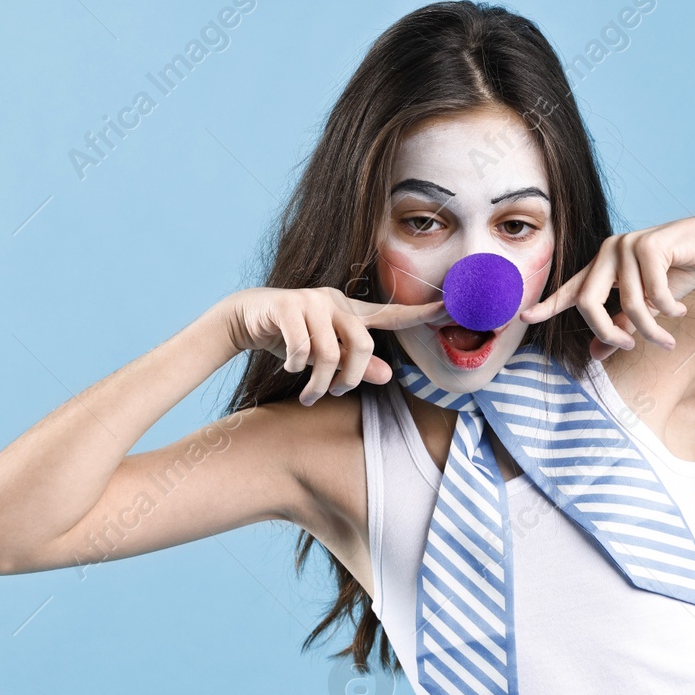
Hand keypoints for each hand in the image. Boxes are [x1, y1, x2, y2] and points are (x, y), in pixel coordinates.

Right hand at [214, 287, 447, 404]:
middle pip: (362, 345)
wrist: (246, 318)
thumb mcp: (327, 356)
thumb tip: (388, 376)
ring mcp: (311, 301)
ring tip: (309, 394)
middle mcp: (335, 301)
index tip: (449, 306)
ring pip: (328, 353)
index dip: (420, 312)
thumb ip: (357, 366)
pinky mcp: (286, 305)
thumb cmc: (293, 338)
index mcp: (350, 311)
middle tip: (336, 393)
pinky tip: (288, 368)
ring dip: (319, 382)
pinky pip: (300, 347)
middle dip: (350, 378)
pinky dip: (295, 366)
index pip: (391, 313)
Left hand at [520, 211, 694, 358]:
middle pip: (588, 303)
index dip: (547, 305)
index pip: (570, 289)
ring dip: (651, 329)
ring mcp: (627, 245)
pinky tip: (681, 309)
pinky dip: (669, 309)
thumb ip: (620, 327)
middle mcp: (608, 251)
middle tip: (631, 347)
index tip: (525, 318)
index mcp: (602, 265)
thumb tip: (594, 356)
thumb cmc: (680, 273)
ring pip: (628, 303)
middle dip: (608, 333)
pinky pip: (654, 293)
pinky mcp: (650, 244)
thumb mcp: (648, 306)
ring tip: (668, 338)